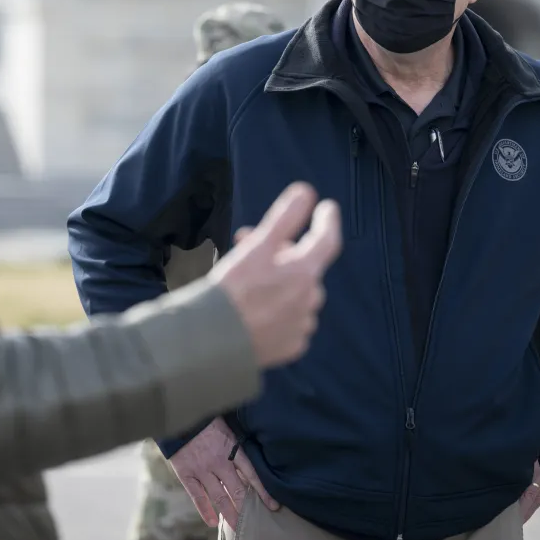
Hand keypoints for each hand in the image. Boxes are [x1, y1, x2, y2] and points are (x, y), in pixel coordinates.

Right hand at [168, 417, 278, 526]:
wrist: (181, 414)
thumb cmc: (206, 419)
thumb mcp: (227, 428)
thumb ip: (236, 445)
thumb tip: (249, 462)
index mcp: (232, 448)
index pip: (251, 473)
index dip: (262, 491)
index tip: (272, 505)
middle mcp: (219, 461)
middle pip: (237, 489)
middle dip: (246, 508)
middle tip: (254, 522)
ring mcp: (202, 469)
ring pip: (219, 496)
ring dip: (229, 513)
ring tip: (237, 527)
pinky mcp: (186, 473)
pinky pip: (197, 495)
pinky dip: (204, 510)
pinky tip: (212, 522)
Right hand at [210, 182, 341, 367]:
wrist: (211, 343)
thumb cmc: (233, 291)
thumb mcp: (257, 247)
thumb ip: (285, 217)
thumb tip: (307, 192)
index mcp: (305, 273)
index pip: (327, 240)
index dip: (327, 221)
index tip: (326, 207)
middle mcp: (310, 300)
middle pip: (304, 266)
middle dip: (281, 252)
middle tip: (248, 241)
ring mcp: (301, 326)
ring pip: (296, 293)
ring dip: (279, 281)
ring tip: (247, 278)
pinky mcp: (290, 347)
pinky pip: (289, 319)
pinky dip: (277, 308)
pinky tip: (254, 308)